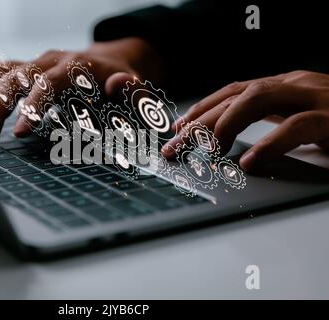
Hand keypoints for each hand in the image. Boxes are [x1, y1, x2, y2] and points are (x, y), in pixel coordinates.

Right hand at [0, 37, 162, 151]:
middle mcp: (51, 61)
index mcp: (78, 67)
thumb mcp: (136, 90)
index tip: (19, 134)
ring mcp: (36, 63)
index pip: (49, 82)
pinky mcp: (26, 69)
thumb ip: (131, 92)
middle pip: (15, 77)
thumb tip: (119, 83)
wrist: (112, 62)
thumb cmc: (123, 83)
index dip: (33, 106)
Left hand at [162, 70, 328, 170]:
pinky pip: (295, 127)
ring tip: (207, 150)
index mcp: (283, 85)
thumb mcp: (297, 115)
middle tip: (176, 146)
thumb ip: (268, 122)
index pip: (231, 91)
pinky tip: (248, 162)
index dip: (202, 108)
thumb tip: (229, 143)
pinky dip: (268, 145)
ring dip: (225, 125)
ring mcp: (314, 97)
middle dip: (200, 122)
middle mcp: (294, 84)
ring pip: (256, 100)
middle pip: (235, 96)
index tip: (178, 127)